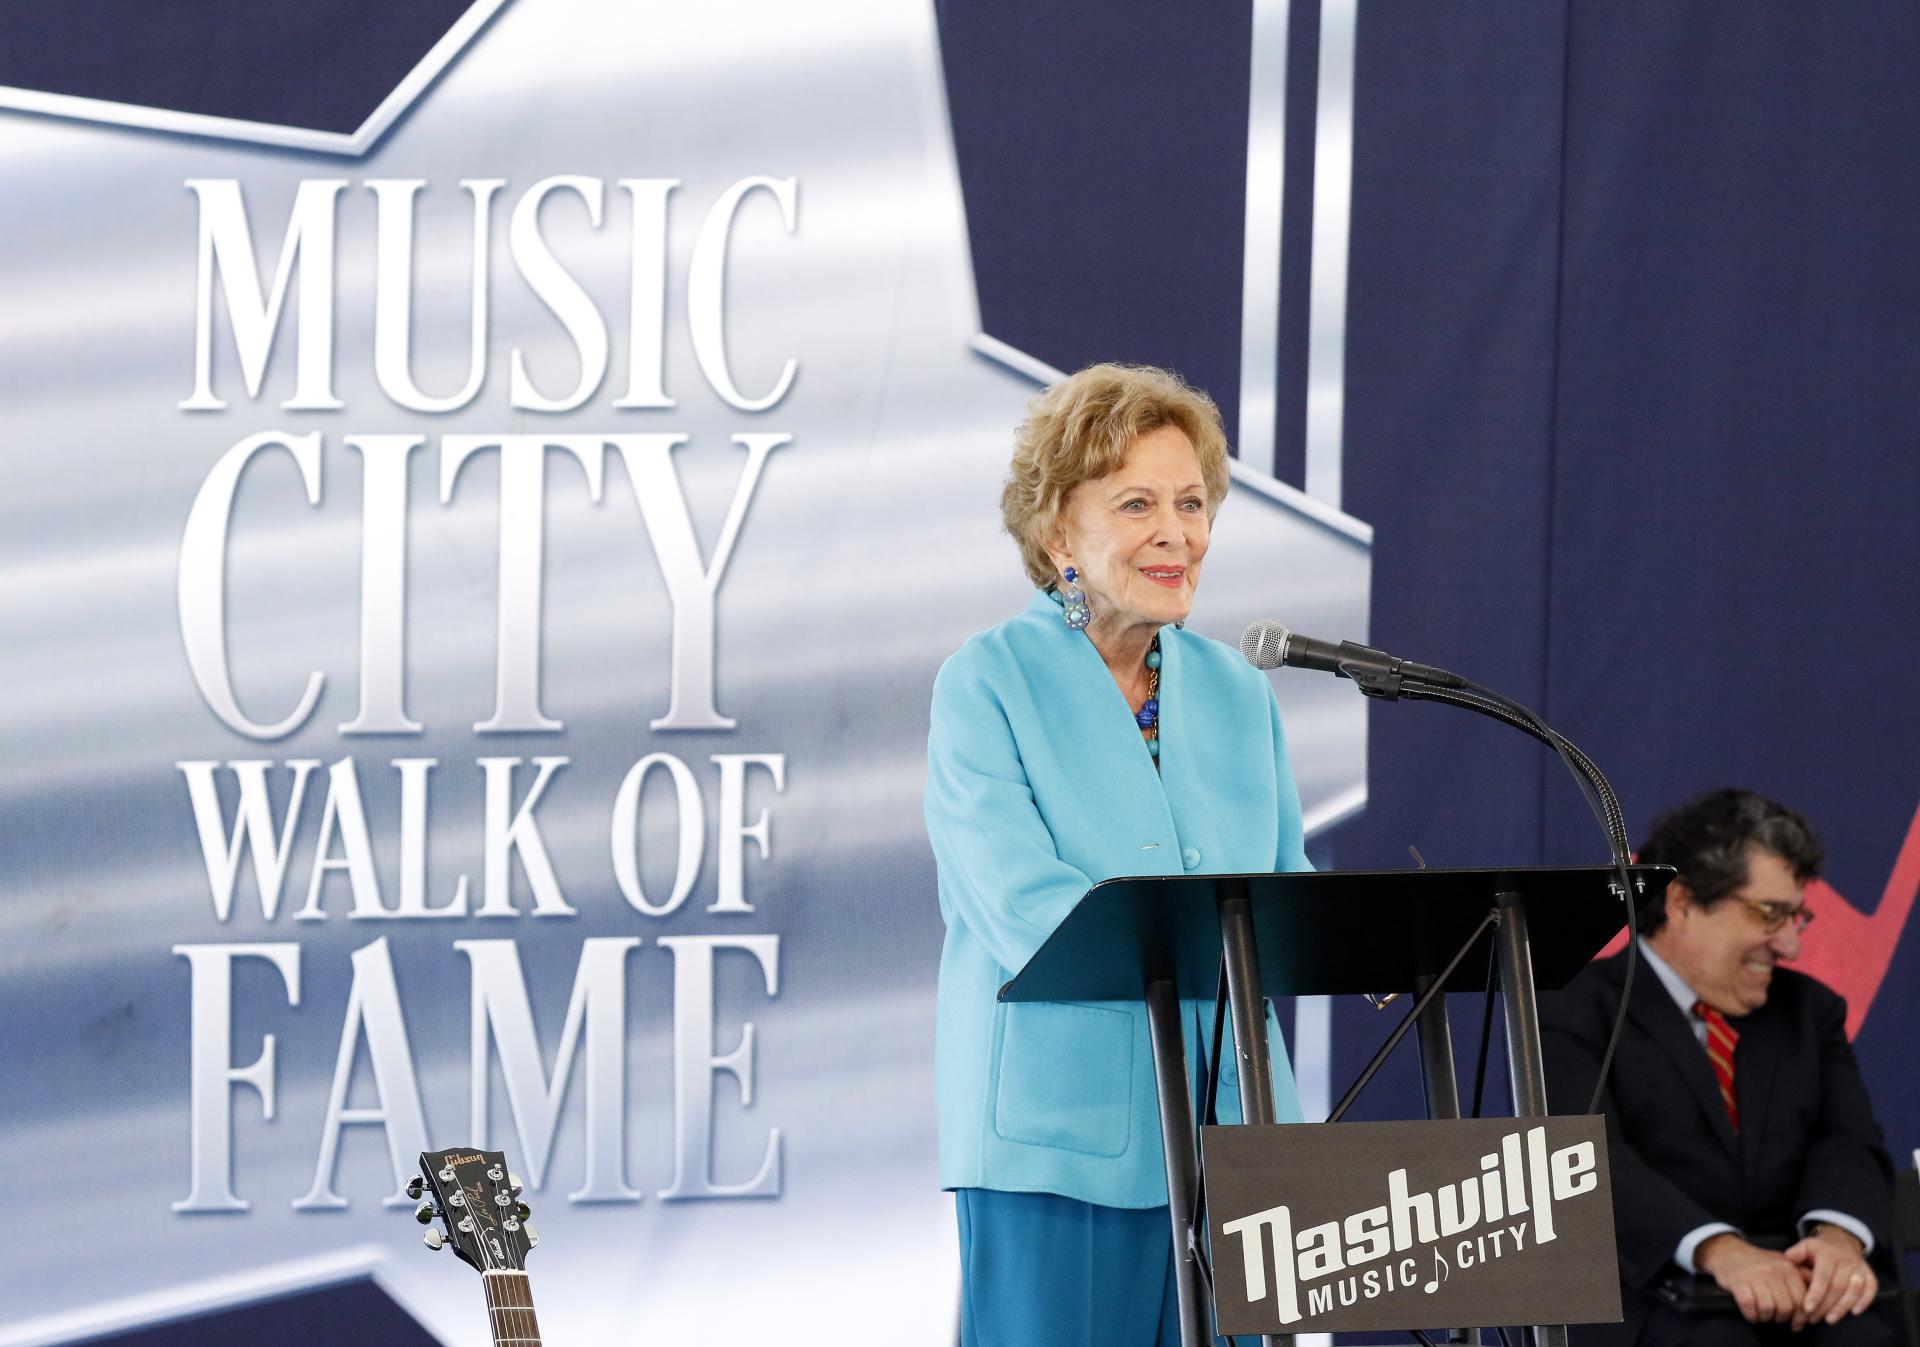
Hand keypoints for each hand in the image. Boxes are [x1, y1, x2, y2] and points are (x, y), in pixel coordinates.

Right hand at [1695, 1233, 1809, 1323]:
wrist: (1727, 1251)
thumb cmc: (1757, 1261)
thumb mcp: (1782, 1262)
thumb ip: (1801, 1274)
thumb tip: (1820, 1289)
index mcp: (1787, 1268)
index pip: (1802, 1300)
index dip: (1800, 1317)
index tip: (1797, 1324)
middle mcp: (1773, 1272)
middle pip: (1786, 1307)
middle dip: (1781, 1318)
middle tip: (1776, 1317)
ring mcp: (1755, 1277)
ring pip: (1768, 1309)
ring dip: (1765, 1317)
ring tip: (1763, 1314)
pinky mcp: (1738, 1283)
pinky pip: (1749, 1306)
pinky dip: (1751, 1315)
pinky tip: (1751, 1314)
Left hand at [1785, 1224, 1877, 1329]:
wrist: (1841, 1241)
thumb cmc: (1819, 1249)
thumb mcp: (1806, 1246)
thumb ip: (1797, 1252)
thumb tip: (1788, 1258)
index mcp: (1827, 1254)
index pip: (1822, 1277)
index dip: (1815, 1294)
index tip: (1807, 1308)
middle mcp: (1845, 1260)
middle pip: (1837, 1287)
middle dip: (1825, 1305)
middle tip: (1813, 1318)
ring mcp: (1859, 1267)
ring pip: (1853, 1291)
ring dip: (1842, 1308)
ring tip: (1829, 1320)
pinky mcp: (1869, 1273)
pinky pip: (1871, 1289)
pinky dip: (1864, 1301)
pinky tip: (1854, 1312)